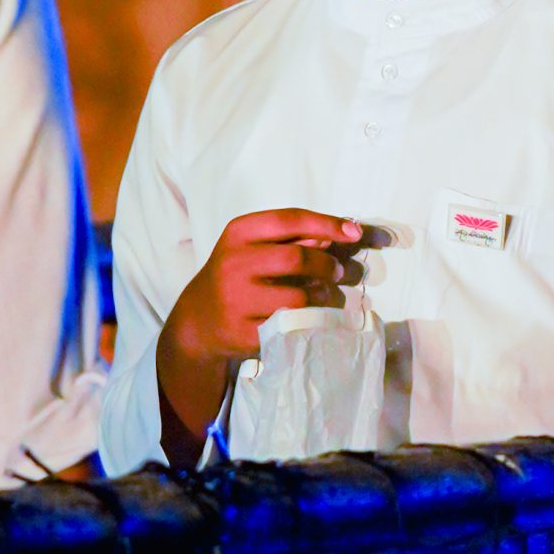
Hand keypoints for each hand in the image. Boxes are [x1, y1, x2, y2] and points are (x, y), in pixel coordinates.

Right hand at [157, 208, 365, 449]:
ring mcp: (236, 300)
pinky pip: (292, 326)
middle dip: (327, 265)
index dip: (327, 223)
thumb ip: (293, 237)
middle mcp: (233, 263)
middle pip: (297, 259)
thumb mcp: (254, 247)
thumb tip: (341, 230)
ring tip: (328, 296)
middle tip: (339, 272)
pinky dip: (311, 320)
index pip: (290, 220)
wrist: (198, 319)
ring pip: (299, 297)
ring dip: (324, 297)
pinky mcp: (244, 332)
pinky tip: (313, 316)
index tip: (355, 232)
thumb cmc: (237, 274)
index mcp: (238, 233)